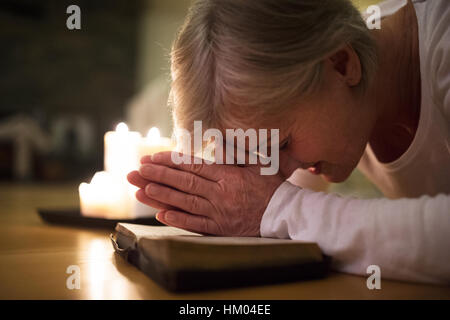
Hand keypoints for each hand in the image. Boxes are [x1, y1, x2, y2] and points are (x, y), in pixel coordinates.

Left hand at [127, 151, 286, 235]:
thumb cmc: (271, 186)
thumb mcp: (257, 162)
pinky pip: (196, 224)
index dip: (170, 162)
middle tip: (136, 171)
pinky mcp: (220, 228)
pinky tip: (161, 215)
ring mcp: (219, 211)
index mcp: (228, 174)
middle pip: (184, 182)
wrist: (284, 214)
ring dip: (162, 196)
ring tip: (141, 190)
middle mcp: (220, 192)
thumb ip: (235, 151)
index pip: (193, 165)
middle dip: (157, 176)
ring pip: (185, 202)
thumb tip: (215, 138)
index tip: (152, 158)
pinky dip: (178, 219)